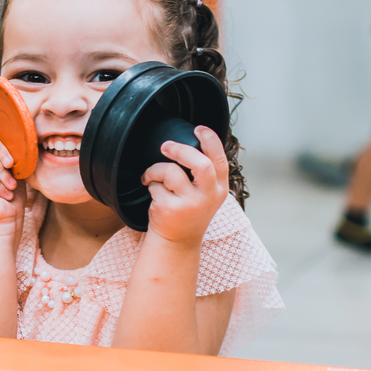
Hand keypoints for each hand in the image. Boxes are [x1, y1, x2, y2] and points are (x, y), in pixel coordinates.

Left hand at [140, 126, 229, 246]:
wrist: (177, 241)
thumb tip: (192, 142)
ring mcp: (190, 204)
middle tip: (165, 146)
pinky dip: (150, 184)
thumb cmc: (189, 212)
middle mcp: (208, 196)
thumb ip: (205, 173)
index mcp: (219, 189)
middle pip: (200, 164)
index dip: (211, 140)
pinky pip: (155, 185)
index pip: (220, 160)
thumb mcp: (206, 194)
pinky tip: (153, 193)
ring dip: (156, 169)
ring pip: (171, 172)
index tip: (199, 129)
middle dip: (180, 150)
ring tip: (151, 175)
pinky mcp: (171, 210)